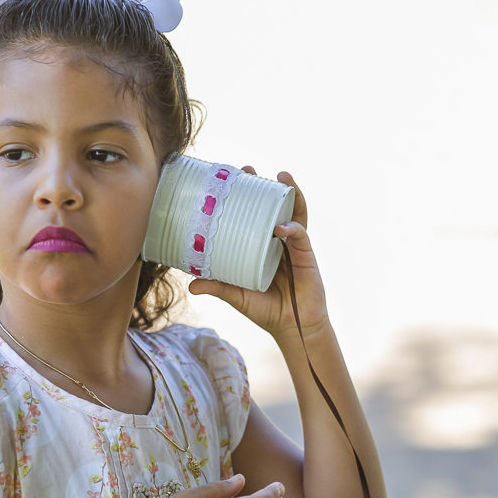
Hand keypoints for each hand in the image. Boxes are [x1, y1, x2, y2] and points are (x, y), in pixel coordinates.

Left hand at [188, 169, 327, 338]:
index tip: (230, 179)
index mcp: (261, 246)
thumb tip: (191, 283)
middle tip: (249, 169)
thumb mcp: (237, 296)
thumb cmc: (266, 310)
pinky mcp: (307, 256)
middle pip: (274, 206)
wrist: (293, 328)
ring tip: (282, 177)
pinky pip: (302, 236)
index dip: (245, 197)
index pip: (254, 215)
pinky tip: (282, 227)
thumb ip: (218, 286)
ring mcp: (294, 247)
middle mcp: (278, 241)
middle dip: (265, 186)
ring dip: (290, 194)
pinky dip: (293, 228)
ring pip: (294, 213)